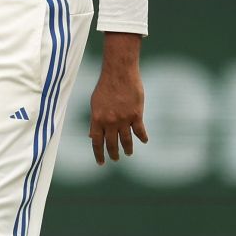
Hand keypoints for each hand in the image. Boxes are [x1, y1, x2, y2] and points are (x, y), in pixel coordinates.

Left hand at [89, 32, 148, 164]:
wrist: (119, 73)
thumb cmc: (105, 87)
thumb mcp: (95, 104)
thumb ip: (94, 121)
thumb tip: (91, 136)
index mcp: (97, 119)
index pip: (96, 142)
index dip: (98, 153)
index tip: (100, 162)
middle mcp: (110, 122)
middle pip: (111, 143)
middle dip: (113, 154)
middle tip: (115, 159)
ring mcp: (124, 119)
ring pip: (126, 140)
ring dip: (127, 148)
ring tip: (128, 153)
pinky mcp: (136, 114)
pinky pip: (140, 130)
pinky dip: (142, 137)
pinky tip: (144, 141)